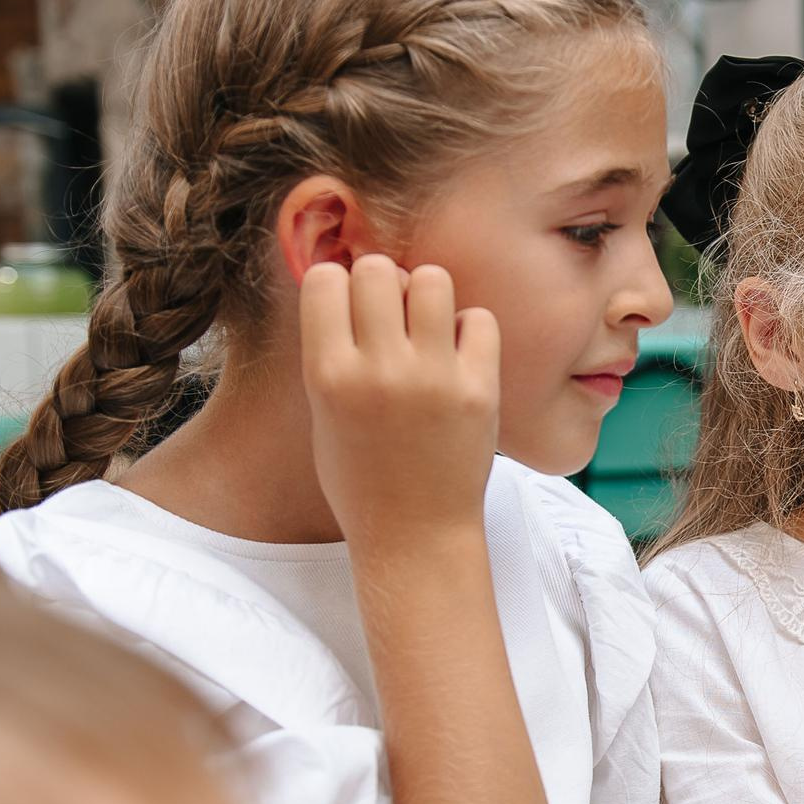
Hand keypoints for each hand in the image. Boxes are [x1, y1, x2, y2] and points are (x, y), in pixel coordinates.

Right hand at [299, 256, 498, 551]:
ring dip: (428, 294)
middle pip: (377, 268)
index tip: (348, 310)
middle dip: (383, 282)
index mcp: (328, 375)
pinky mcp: (479, 390)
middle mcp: (379, 371)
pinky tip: (459, 356)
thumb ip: (332, 349)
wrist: (414, 534)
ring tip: (428, 328)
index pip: (324, 278)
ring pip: (433, 279)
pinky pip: (479, 318)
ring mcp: (433, 378)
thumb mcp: (324, 412)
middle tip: (392, 317)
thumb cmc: (362, 474)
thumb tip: (352, 277)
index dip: (337, 287)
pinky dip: (470, 329)